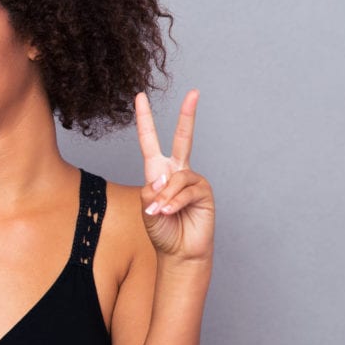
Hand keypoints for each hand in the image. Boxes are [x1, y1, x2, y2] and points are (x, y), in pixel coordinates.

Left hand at [135, 90, 214, 260]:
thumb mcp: (146, 208)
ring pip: (176, 178)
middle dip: (188, 115)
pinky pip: (186, 191)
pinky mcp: (204, 192)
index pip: (150, 141)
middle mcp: (177, 171)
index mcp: (158, 171)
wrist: (178, 251)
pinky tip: (168, 213)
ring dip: (164, 197)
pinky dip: (174, 203)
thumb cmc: (161, 229)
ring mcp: (192, 180)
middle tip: (194, 93)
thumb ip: (151, 190)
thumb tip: (164, 176)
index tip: (140, 97)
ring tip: (159, 213)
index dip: (145, 119)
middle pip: (183, 138)